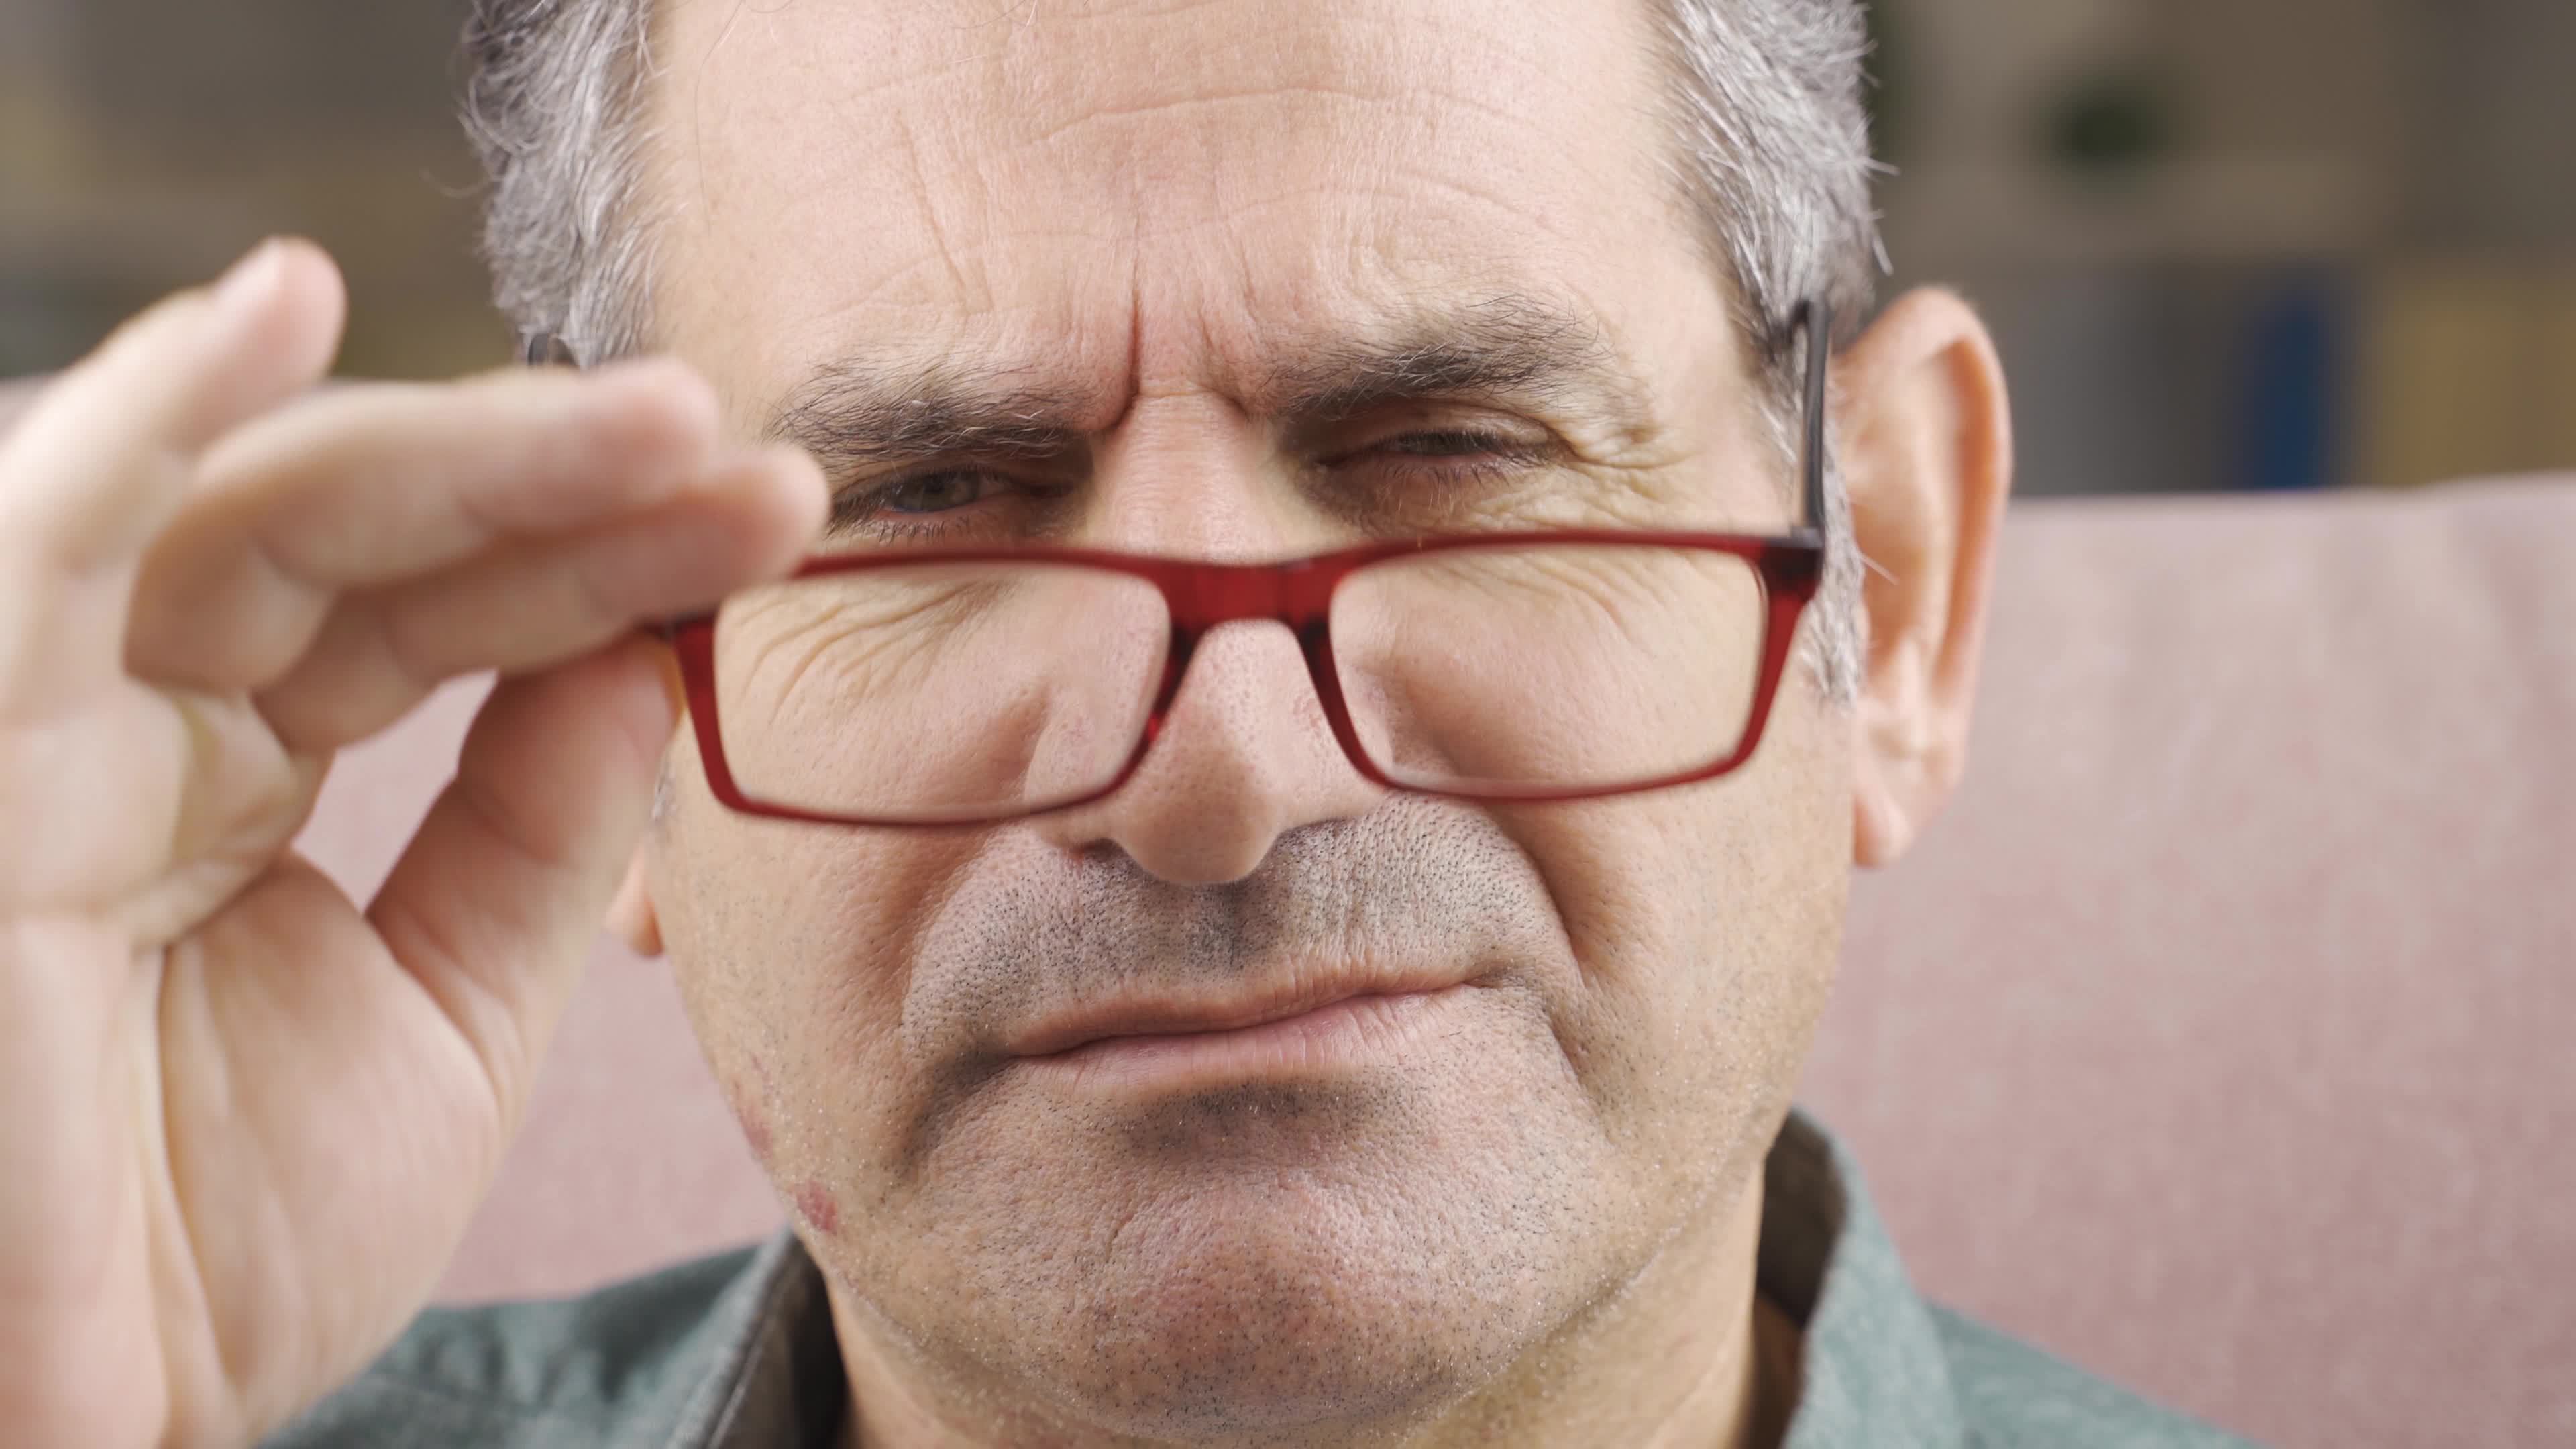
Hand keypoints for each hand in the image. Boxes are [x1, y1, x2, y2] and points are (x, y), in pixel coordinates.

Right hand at [0, 240, 824, 1447]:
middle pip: (376, 531)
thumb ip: (528, 830)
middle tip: (757, 462)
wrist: (64, 1430)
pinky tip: (282, 302)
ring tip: (662, 419)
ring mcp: (41, 708)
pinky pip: (42, 535)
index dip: (614, 557)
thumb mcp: (437, 1023)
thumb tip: (650, 652)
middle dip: (573, 487)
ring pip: (260, 505)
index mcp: (237, 769)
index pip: (448, 610)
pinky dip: (146, 407)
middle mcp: (135, 708)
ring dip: (462, 445)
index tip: (780, 525)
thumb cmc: (201, 1257)